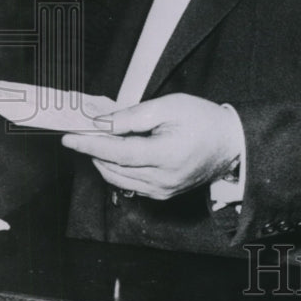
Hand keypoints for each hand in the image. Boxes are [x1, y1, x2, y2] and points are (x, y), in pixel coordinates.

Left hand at [61, 94, 241, 199]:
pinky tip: (117, 153)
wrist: (230, 143)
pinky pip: (130, 184)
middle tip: (82, 132)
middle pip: (113, 168)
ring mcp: (162, 190)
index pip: (117, 153)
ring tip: (99, 140)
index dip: (90, 144)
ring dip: (103, 161)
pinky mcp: (163, 194)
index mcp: (166, 155)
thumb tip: (103, 123)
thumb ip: (134, 115)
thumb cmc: (204, 120)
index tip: (70, 137)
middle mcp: (162, 179)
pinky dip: (118, 169)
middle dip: (93, 150)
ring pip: (118, 180)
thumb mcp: (170, 106)